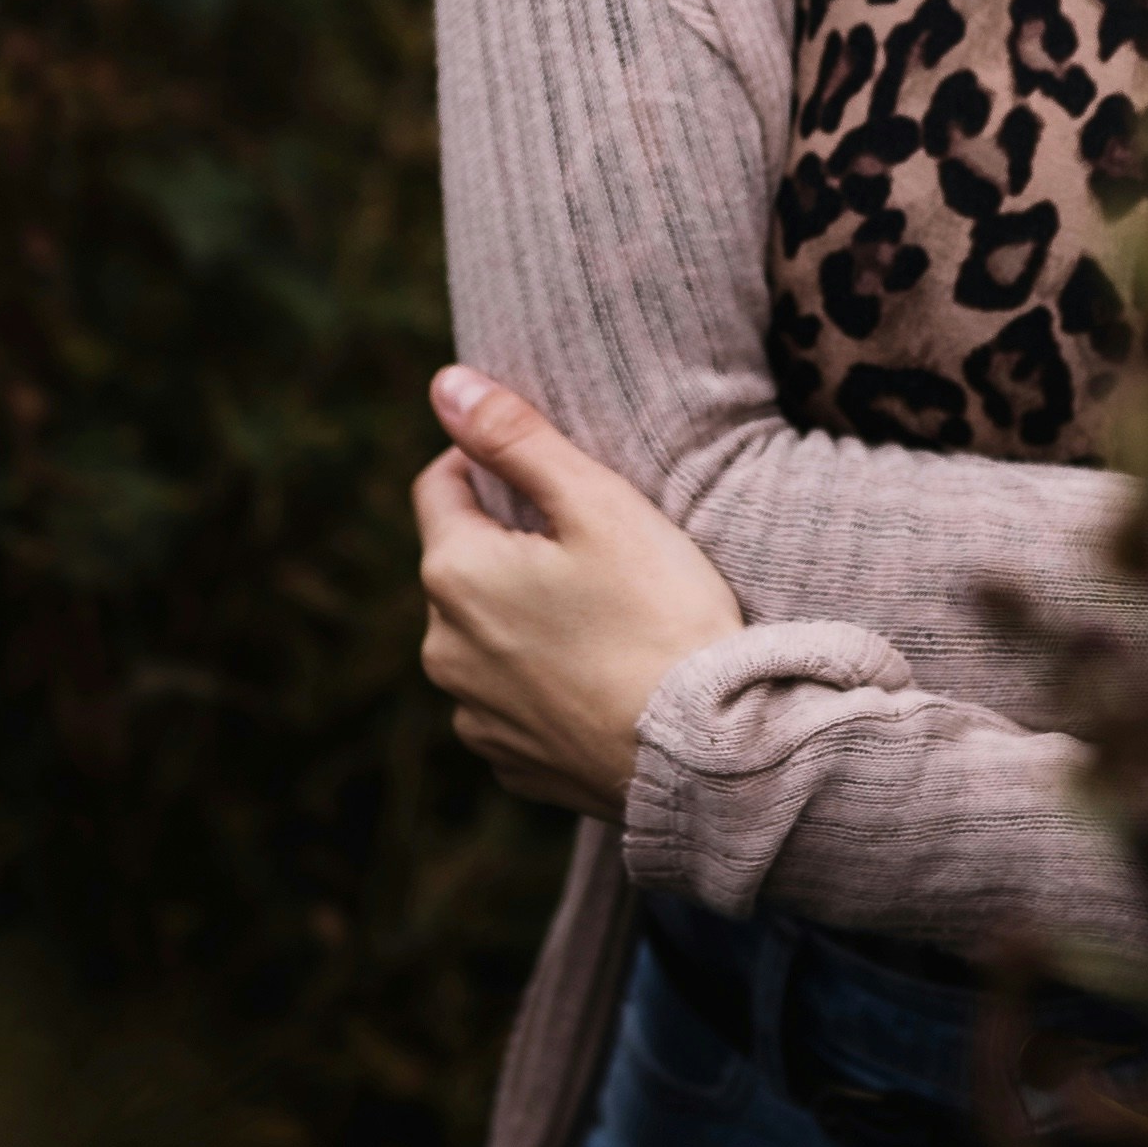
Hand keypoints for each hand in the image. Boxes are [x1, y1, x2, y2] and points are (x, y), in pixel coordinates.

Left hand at [412, 367, 746, 816]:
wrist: (707, 752)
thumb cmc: (661, 614)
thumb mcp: (597, 503)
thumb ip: (516, 437)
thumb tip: (446, 383)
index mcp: (455, 573)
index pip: (440, 486)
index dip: (490, 463)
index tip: (548, 470)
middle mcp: (443, 649)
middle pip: (465, 566)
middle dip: (513, 546)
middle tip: (598, 548)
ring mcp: (474, 715)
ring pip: (486, 638)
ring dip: (525, 618)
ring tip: (608, 618)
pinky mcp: (511, 763)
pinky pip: (514, 703)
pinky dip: (547, 684)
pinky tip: (606, 678)